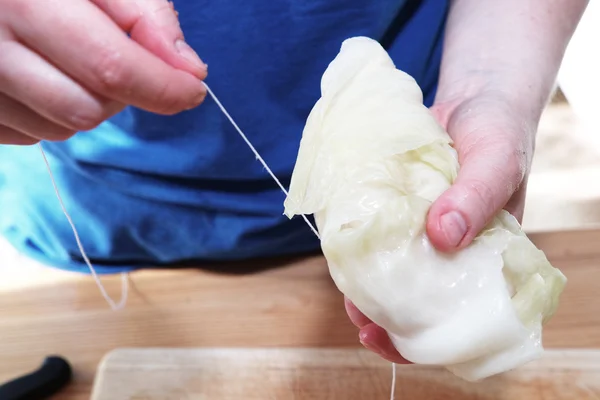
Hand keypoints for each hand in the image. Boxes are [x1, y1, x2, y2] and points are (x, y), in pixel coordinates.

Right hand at [0, 0, 206, 144]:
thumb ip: (145, 13)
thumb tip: (189, 70)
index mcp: (24, 0)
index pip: (110, 66)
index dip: (162, 87)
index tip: (193, 89)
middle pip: (85, 109)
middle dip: (122, 95)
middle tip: (123, 60)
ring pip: (60, 129)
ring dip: (89, 105)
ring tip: (74, 60)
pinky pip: (31, 135)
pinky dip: (53, 114)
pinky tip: (45, 76)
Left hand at [345, 92, 535, 362]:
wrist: (475, 100)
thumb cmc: (498, 133)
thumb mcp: (496, 163)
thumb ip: (476, 199)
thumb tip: (443, 236)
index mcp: (482, 257)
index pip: (458, 312)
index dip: (426, 336)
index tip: (392, 340)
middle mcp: (450, 250)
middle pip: (416, 298)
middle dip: (386, 316)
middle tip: (360, 321)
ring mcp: (420, 230)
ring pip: (391, 269)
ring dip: (367, 284)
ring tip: (346, 291)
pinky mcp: (398, 207)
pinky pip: (376, 232)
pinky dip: (361, 243)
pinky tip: (344, 248)